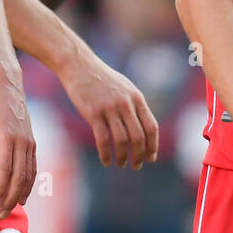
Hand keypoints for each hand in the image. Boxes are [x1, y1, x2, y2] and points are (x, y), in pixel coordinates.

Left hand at [0, 77, 35, 218]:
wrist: (6, 87)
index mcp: (8, 137)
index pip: (6, 170)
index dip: (1, 188)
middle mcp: (23, 141)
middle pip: (20, 176)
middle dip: (10, 197)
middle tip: (1, 213)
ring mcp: (30, 142)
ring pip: (29, 174)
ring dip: (20, 193)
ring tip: (9, 208)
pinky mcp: (32, 143)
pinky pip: (33, 167)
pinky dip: (28, 183)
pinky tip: (22, 196)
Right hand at [59, 48, 158, 168]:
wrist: (79, 66)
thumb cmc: (102, 79)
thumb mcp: (125, 88)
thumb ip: (134, 106)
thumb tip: (143, 129)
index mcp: (136, 98)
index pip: (151, 127)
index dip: (153, 146)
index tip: (151, 158)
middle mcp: (125, 103)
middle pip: (138, 137)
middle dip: (139, 155)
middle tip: (136, 165)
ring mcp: (109, 108)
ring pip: (121, 140)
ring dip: (122, 157)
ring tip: (120, 164)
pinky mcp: (93, 113)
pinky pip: (103, 139)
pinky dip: (106, 154)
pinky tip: (106, 161)